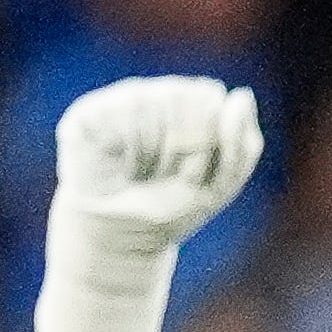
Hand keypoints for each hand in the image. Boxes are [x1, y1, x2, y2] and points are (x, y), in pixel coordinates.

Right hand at [51, 75, 263, 251]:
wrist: (122, 236)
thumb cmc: (173, 207)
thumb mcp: (221, 183)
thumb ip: (241, 142)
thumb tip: (243, 95)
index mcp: (192, 107)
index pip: (211, 99)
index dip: (212, 141)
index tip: (200, 172)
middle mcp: (155, 96)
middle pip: (186, 99)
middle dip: (190, 148)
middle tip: (177, 177)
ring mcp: (120, 101)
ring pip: (154, 102)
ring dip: (159, 151)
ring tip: (148, 174)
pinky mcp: (88, 113)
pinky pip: (118, 113)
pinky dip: (128, 147)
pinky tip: (124, 166)